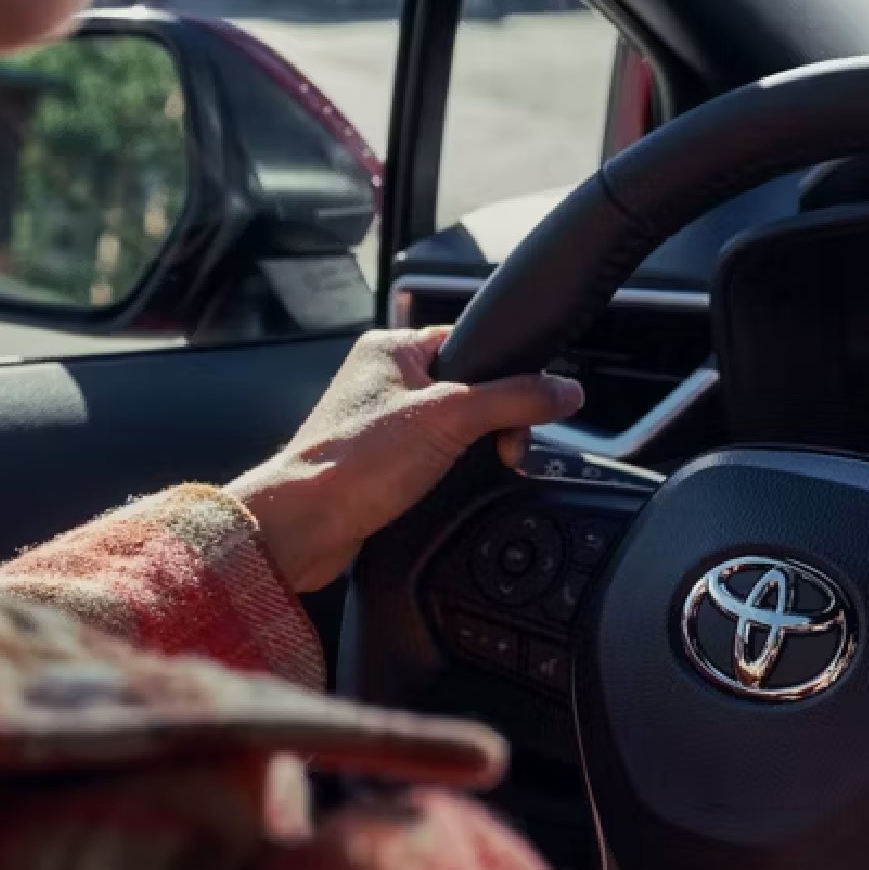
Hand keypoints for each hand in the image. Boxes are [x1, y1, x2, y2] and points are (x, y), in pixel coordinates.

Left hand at [229, 326, 583, 592]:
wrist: (302, 527)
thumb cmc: (353, 463)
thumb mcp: (449, 418)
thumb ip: (514, 399)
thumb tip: (566, 391)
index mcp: (392, 349)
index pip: (470, 342)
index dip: (506, 374)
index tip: (528, 409)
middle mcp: (383, 381)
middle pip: (469, 389)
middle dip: (494, 422)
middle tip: (504, 450)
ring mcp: (380, 425)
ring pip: (454, 430)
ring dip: (474, 453)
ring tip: (478, 470)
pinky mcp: (380, 466)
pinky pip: (435, 462)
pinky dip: (452, 476)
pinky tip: (452, 490)